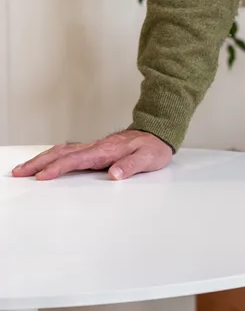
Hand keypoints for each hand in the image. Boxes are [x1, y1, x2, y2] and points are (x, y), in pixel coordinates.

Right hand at [11, 131, 172, 181]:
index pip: (76, 160)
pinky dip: (53, 156)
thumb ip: (131, 166)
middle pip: (62, 153)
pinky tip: (46, 161)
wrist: (158, 134)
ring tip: (25, 168)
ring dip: (42, 159)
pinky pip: (69, 152)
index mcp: (105, 150)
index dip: (58, 168)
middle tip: (19, 172)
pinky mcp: (95, 150)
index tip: (42, 176)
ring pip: (62, 151)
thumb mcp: (147, 158)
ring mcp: (93, 147)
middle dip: (39, 163)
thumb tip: (114, 174)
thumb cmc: (152, 148)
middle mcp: (96, 147)